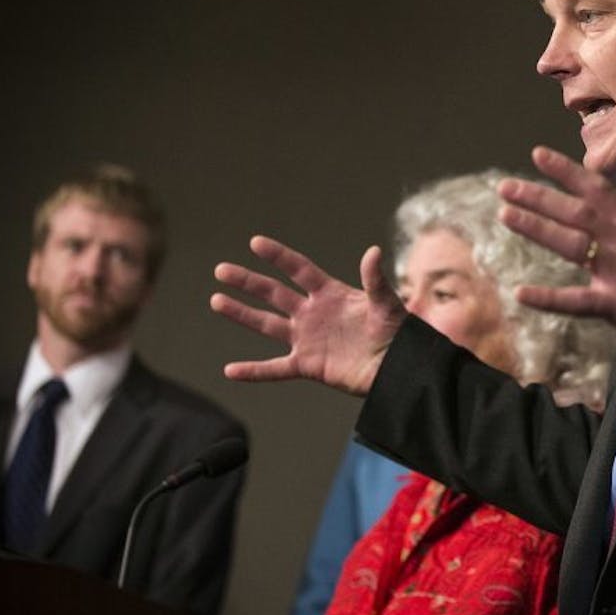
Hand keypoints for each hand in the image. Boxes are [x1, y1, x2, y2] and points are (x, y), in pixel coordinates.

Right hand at [210, 235, 406, 394]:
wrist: (399, 368)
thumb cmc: (398, 333)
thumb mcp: (387, 304)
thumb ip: (375, 280)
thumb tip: (373, 251)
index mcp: (331, 294)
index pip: (299, 270)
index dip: (279, 257)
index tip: (255, 242)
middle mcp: (314, 314)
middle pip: (274, 293)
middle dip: (248, 281)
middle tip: (221, 270)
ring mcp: (308, 339)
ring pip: (267, 325)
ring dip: (242, 314)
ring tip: (216, 300)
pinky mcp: (308, 365)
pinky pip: (275, 369)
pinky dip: (253, 371)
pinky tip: (230, 371)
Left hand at [498, 146, 615, 378]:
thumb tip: (589, 218)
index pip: (600, 190)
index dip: (567, 171)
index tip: (537, 154)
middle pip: (579, 212)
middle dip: (540, 197)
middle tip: (505, 187)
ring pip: (574, 244)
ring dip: (537, 228)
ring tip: (506, 215)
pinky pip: (577, 301)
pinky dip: (548, 298)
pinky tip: (521, 293)